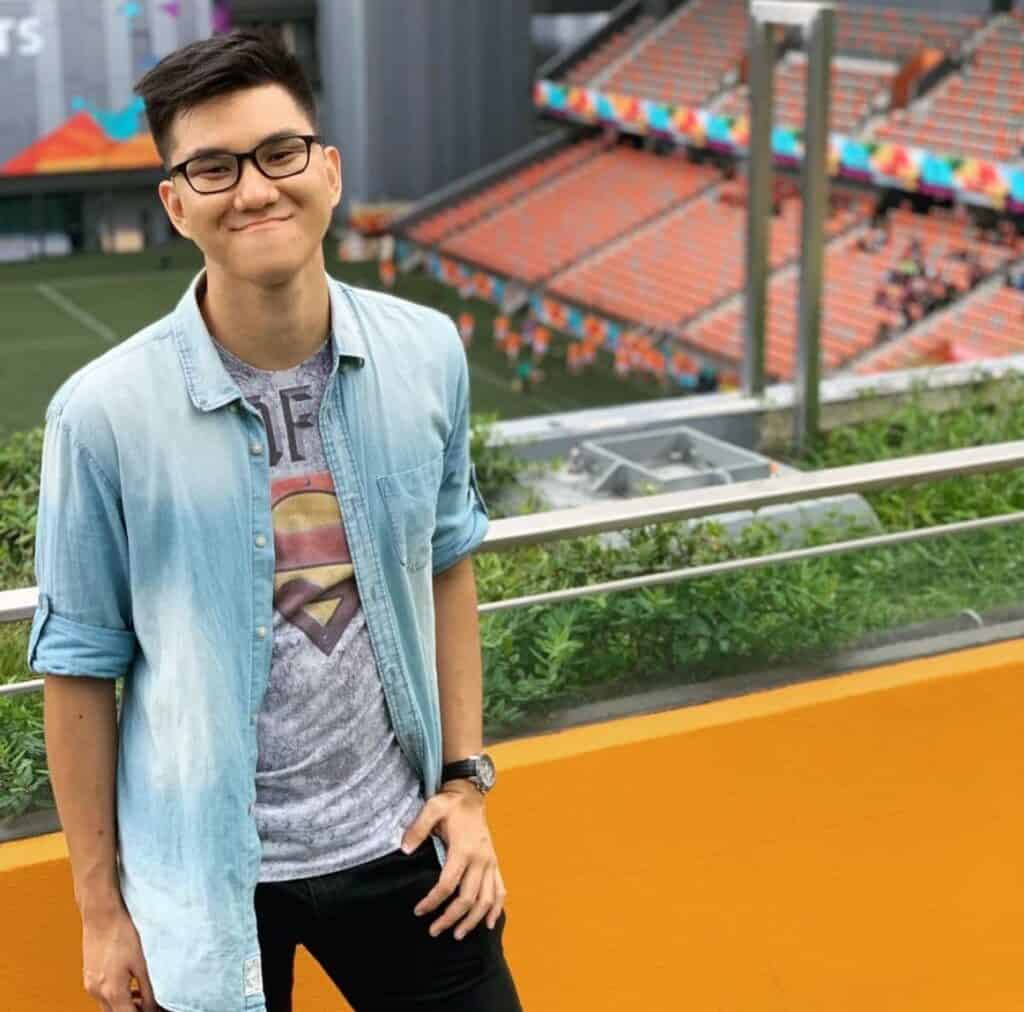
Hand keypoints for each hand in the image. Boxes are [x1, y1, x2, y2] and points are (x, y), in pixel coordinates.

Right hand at [81, 904, 165, 1011]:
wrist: (101, 915)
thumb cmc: (122, 933)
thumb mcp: (142, 962)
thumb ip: (148, 987)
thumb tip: (155, 1005)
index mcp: (112, 991)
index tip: (156, 1010)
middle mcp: (97, 992)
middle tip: (151, 1005)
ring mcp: (90, 986)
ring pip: (108, 1007)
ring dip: (124, 1006)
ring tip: (143, 997)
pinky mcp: (88, 977)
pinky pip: (102, 996)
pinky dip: (115, 996)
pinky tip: (129, 986)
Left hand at [401, 780, 506, 940]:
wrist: (471, 794)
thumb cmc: (450, 803)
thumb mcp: (432, 808)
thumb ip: (418, 828)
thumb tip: (404, 849)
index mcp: (464, 848)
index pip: (448, 884)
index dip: (433, 901)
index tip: (419, 911)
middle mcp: (480, 859)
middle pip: (468, 898)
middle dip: (451, 918)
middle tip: (434, 931)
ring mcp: (490, 862)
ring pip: (486, 900)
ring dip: (473, 920)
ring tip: (458, 935)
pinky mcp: (494, 863)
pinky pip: (500, 890)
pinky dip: (496, 909)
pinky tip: (489, 923)